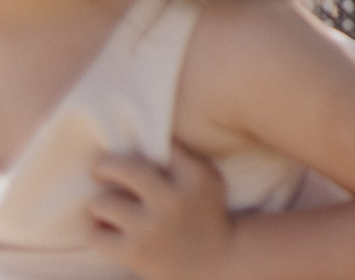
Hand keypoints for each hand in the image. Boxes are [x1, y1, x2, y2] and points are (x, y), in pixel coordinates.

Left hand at [88, 146, 233, 279]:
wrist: (215, 261)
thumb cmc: (205, 213)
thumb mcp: (206, 179)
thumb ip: (181, 158)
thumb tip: (138, 137)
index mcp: (196, 178)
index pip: (161, 148)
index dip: (145, 149)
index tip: (138, 156)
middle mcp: (173, 200)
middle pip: (125, 169)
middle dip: (105, 167)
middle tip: (100, 170)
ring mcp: (151, 228)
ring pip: (102, 203)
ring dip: (103, 204)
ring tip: (110, 208)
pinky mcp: (133, 253)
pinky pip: (94, 234)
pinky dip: (98, 231)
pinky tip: (109, 231)